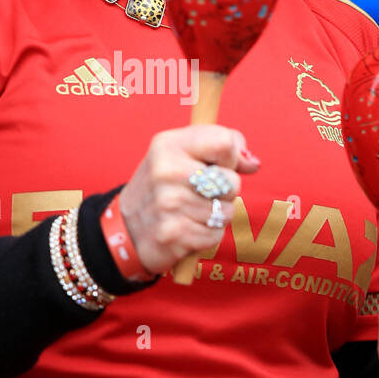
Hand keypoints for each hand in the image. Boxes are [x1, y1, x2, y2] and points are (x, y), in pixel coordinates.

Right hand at [117, 125, 259, 275]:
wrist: (126, 228)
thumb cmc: (163, 185)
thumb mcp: (180, 152)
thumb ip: (219, 145)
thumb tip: (252, 163)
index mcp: (168, 145)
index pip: (225, 143)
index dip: (231, 156)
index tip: (218, 164)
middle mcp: (166, 172)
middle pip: (232, 182)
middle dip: (225, 191)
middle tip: (200, 192)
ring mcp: (169, 204)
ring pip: (227, 211)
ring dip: (216, 215)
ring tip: (191, 211)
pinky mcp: (174, 234)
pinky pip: (216, 235)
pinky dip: (207, 234)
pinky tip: (188, 228)